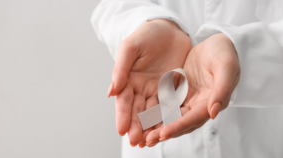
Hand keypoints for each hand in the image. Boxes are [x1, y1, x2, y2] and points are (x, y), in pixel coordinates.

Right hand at [108, 19, 191, 146]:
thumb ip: (121, 69)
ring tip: (149, 142)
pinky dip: (166, 119)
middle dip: (136, 127)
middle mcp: (141, 88)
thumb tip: (110, 92)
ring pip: (152, 113)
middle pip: (137, 111)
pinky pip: (169, 107)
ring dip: (150, 128)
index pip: (124, 101)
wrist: (169, 29)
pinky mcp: (172, 90)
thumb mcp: (131, 48)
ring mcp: (157, 91)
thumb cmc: (147, 35)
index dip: (122, 115)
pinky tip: (166, 130)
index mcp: (128, 80)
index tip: (122, 129)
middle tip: (136, 141)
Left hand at [145, 33, 239, 146]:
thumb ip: (222, 89)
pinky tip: (144, 118)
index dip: (179, 126)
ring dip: (158, 126)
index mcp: (212, 102)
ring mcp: (189, 100)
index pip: (194, 118)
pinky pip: (166, 105)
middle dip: (165, 132)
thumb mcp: (226, 67)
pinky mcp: (180, 93)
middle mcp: (200, 105)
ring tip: (143, 135)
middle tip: (148, 140)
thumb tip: (213, 113)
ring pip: (172, 117)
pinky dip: (156, 113)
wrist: (217, 43)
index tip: (163, 133)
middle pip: (181, 122)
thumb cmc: (224, 53)